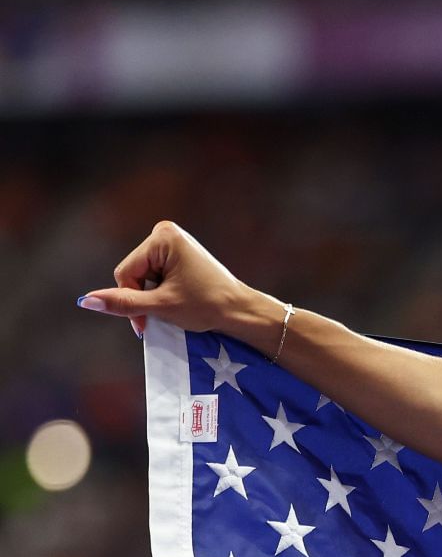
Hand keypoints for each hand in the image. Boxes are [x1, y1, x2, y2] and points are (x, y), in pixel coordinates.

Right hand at [76, 220, 261, 339]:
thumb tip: (85, 301)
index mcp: (162, 237)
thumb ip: (123, 303)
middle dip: (142, 298)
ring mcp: (173, 242)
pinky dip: (160, 292)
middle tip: (160, 317)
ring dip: (151, 297)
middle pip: (133, 272)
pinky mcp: (178, 254)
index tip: (145, 323)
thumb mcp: (161, 306)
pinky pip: (156, 275)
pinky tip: (177, 301)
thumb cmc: (207, 306)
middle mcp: (165, 232)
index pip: (126, 272)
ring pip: (143, 277)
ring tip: (173, 309)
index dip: (131, 299)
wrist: (241, 311)